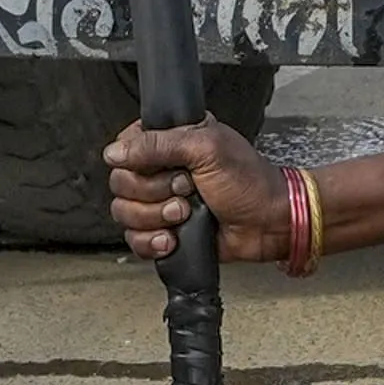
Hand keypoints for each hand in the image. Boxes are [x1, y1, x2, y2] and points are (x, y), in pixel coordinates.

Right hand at [108, 118, 282, 260]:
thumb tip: (114, 153)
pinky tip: (172, 239)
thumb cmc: (249, 182)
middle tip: (187, 189)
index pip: (124, 148)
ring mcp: (160, 202)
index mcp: (169, 142)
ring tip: (186, 214)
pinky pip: (134, 240)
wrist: (269, 223)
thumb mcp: (206, 148)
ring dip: (155, 218)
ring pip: (124, 213)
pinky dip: (151, 242)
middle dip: (153, 193)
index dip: (137, 162)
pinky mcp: (163, 231)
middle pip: (121, 184)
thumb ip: (158, 144)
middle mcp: (161, 170)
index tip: (167, 166)